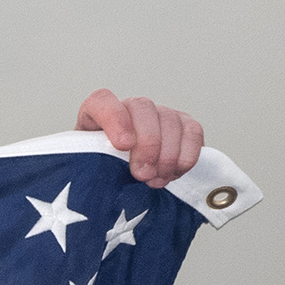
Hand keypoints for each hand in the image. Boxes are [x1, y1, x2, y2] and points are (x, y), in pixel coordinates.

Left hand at [75, 91, 203, 188]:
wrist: (125, 182)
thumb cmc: (105, 177)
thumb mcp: (91, 174)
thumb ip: (93, 170)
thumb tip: (103, 181)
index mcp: (98, 116)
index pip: (101, 101)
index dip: (114, 118)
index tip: (122, 145)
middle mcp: (130, 109)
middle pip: (142, 108)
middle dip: (147, 144)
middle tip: (142, 175)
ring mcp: (159, 114)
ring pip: (169, 119)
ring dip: (166, 155)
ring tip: (156, 180)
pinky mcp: (183, 125)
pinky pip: (193, 131)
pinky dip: (186, 155)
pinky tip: (174, 173)